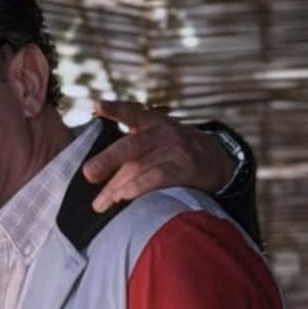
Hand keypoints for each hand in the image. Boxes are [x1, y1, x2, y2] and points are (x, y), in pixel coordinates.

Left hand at [82, 100, 233, 212]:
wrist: (219, 161)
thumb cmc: (176, 151)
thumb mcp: (157, 136)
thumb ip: (129, 142)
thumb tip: (93, 165)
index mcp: (153, 123)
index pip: (133, 112)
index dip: (116, 109)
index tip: (98, 106)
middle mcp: (164, 133)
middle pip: (131, 146)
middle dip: (106, 160)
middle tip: (88, 174)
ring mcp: (176, 150)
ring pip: (141, 166)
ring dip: (117, 186)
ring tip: (101, 202)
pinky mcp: (186, 168)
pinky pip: (159, 178)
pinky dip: (139, 187)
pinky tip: (124, 196)